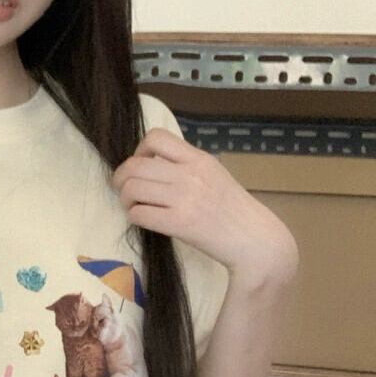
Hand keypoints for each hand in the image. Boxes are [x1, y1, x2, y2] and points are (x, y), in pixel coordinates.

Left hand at [111, 128, 298, 286]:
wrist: (254, 239)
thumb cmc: (233, 210)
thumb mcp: (214, 175)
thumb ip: (187, 166)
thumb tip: (152, 163)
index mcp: (199, 159)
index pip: (156, 137)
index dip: (139, 151)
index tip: (141, 166)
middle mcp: (190, 174)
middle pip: (135, 165)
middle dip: (121, 178)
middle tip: (125, 189)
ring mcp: (184, 198)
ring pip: (132, 188)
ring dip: (126, 198)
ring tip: (134, 205)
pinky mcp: (179, 223)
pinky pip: (139, 214)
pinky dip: (134, 216)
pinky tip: (143, 219)